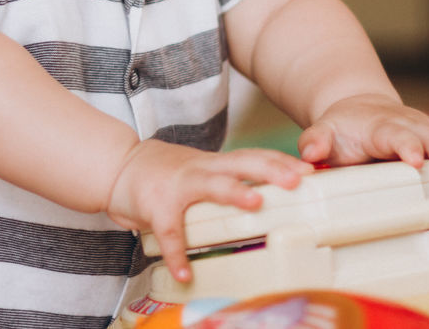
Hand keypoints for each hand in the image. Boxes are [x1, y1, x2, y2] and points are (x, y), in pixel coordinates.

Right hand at [105, 139, 312, 282]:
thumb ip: (228, 180)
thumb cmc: (166, 172)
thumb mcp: (201, 170)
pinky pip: (170, 233)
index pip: (254, 156)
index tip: (309, 169)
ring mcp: (179, 185)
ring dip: (234, 192)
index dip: (281, 161)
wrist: (120, 165)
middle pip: (241, 163)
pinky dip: (177, 255)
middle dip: (270, 169)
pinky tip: (186, 273)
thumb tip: (268, 199)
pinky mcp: (156, 206)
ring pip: (211, 185)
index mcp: (215, 163)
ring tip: (255, 204)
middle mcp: (201, 169)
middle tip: (295, 180)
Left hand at [297, 93, 428, 190]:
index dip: (408, 146)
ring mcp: (428, 140)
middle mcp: (412, 129)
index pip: (398, 134)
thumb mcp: (325, 129)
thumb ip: (314, 139)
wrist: (361, 112)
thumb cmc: (344, 128)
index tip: (414, 160)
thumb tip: (309, 153)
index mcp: (384, 126)